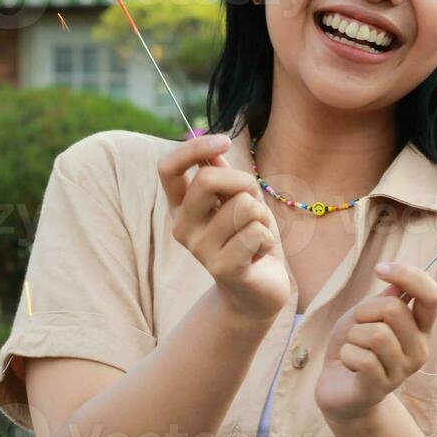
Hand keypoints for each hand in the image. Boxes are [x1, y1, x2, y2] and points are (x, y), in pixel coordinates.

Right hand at [156, 134, 288, 322]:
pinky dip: (268, 238)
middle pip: (208, 180)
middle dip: (244, 183)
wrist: (257, 293)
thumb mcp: (238, 200)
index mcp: (181, 207)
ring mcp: (199, 250)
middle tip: (253, 203)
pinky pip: (255, 232)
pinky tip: (259, 255)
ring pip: (242, 205)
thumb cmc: (248, 239)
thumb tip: (213, 151)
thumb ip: (224, 176)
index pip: (168, 169)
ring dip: (261, 216)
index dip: (194, 148)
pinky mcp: (222, 268)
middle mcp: (182, 228)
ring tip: (255, 235)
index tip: (224, 143)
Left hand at [315, 262, 436, 424]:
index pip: (432, 296)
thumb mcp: (364, 315)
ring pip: (376, 334)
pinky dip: (347, 354)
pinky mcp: (380, 388)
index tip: (380, 269)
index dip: (408, 276)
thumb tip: (397, 285)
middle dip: (365, 311)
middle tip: (357, 326)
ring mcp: (402, 371)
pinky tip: (349, 364)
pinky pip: (362, 358)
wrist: (337, 387)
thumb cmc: (354, 346)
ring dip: (354, 335)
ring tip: (354, 347)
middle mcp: (419, 350)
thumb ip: (383, 300)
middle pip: (394, 310)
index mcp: (420, 328)